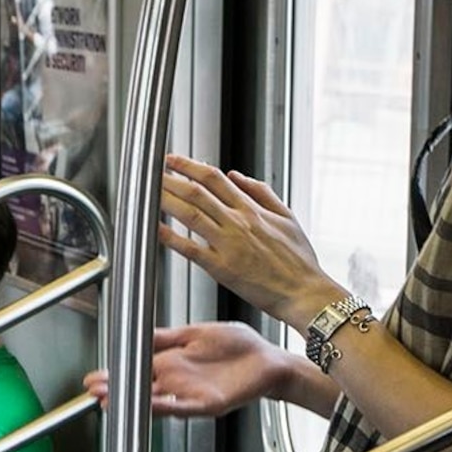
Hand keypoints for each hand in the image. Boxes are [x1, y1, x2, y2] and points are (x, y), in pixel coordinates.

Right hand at [85, 321, 301, 421]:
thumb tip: (139, 332)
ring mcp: (190, 395)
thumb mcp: (196, 334)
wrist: (269, 360)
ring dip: (132, 402)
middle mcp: (177, 382)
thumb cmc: (240, 346)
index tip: (93, 378)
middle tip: (94, 392)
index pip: (135, 371)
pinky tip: (148, 405)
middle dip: (114, 392)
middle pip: (139, 389)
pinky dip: (164, 408)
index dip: (113, 376)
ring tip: (110, 400)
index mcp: (172, 364)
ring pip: (154, 402)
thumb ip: (166, 337)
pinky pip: (182, 408)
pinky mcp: (208, 404)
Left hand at [158, 156, 332, 323]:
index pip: (215, 179)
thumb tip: (237, 176)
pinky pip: (191, 249)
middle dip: (170, 179)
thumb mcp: (287, 217)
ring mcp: (229, 244)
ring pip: (191, 214)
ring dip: (166, 200)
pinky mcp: (222, 268)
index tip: (171, 160)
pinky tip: (154, 229)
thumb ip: (262, 193)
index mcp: (252, 209)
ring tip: (146, 191)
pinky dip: (170, 238)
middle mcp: (239, 222)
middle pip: (198, 192)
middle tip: (150, 170)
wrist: (305, 291)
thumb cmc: (298, 260)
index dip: (189, 166)